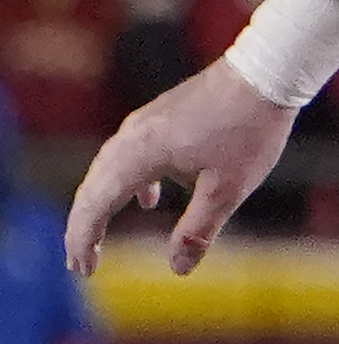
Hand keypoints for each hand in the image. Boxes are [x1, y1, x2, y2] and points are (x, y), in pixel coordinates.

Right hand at [67, 58, 300, 275]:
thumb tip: (178, 268)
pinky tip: (147, 199)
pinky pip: (125, 157)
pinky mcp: (155, 120)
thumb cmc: (248, 129)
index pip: (95, 205)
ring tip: (100, 235)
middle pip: (91, 190)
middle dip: (83, 229)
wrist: (263, 73)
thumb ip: (198, 230)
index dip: (84, 240)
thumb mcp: (228, 189)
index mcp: (138, 156)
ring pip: (105, 173)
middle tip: (80, 264)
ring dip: (100, 207)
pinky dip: (125, 185)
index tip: (83, 270)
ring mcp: (140, 126)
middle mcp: (129, 138)